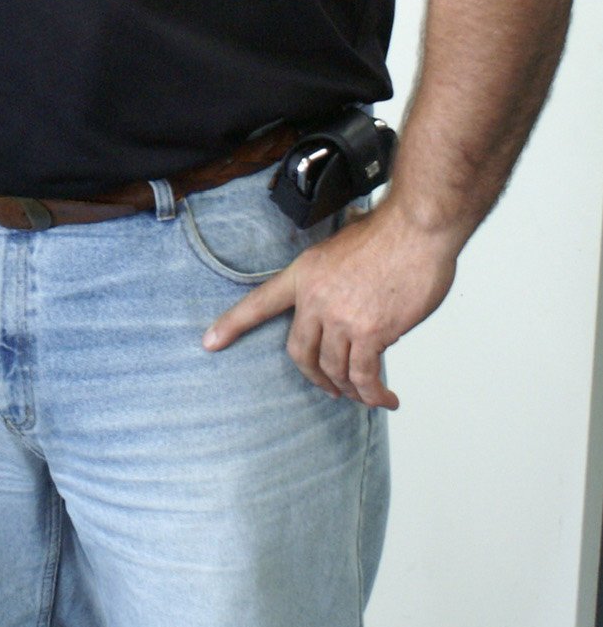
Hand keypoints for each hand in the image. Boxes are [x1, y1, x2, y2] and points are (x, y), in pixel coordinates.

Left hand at [201, 199, 459, 408]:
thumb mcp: (340, 250)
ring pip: (334, 368)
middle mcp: (315, 299)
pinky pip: (365, 375)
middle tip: (329, 387)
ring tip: (363, 394)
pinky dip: (373, 393)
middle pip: (300, 352)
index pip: (260, 303)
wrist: (416, 228)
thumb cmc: (388, 235)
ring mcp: (342, 318)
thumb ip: (333, 283)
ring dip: (348, 388)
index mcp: (304, 274)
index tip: (210, 342)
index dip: (233, 325)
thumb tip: (346, 311)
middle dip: (315, 376)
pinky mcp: (372, 333)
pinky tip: (383, 398)